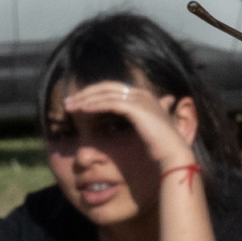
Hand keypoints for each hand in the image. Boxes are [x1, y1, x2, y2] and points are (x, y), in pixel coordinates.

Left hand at [61, 78, 195, 171]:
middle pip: (107, 86)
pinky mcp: (136, 109)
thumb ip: (139, 116)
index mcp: (145, 95)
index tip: (78, 101)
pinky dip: (94, 106)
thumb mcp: (148, 126)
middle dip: (85, 93)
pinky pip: (109, 104)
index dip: (94, 92)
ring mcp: (140, 100)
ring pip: (105, 94)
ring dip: (85, 99)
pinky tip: (82, 110)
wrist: (173, 153)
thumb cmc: (161, 145)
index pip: (114, 87)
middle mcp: (143, 93)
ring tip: (70, 107)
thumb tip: (134, 117)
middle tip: (68, 101)